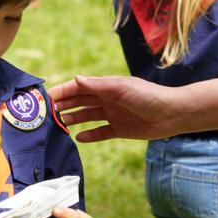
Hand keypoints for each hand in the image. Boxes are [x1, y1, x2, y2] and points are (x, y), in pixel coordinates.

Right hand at [49, 75, 180, 140]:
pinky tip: (78, 138)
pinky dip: (90, 135)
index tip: (45, 98)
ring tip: (57, 126)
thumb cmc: (148, 96)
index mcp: (105, 86)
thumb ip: (97, 85)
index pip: (77, 88)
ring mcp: (112, 114)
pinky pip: (100, 132)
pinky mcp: (120, 129)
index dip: (61, 91)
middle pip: (79, 102)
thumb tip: (75, 78)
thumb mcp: (121, 88)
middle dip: (62, 106)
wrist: (172, 114)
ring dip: (72, 120)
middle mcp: (107, 99)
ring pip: (86, 116)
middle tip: (45, 114)